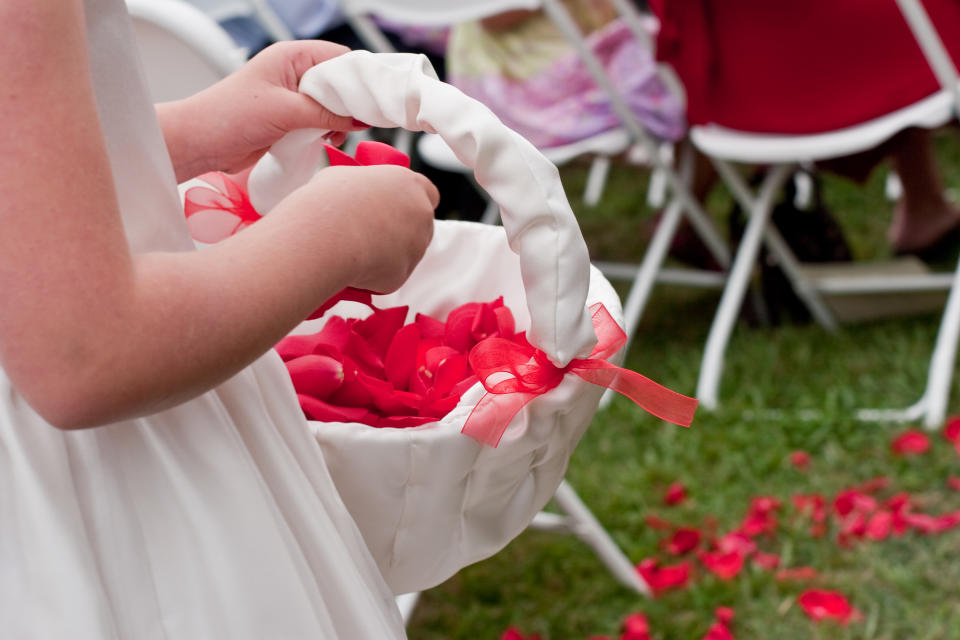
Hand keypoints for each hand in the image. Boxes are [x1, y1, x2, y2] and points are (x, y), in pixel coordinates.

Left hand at [159, 41, 368, 180]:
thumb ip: (327, 113)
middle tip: (358, 122)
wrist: (200, 143)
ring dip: (339, 121)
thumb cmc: (229, 116)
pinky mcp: (289, 118)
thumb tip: (362, 118)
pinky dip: (328, 131)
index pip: (339, 58)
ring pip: (332, 105)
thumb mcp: (286, 112)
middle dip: (351, 103)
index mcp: (291, 56)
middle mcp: (293, 73)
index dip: (359, 78)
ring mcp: (291, 96)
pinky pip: (320, 121)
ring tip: (335, 135)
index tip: (375, 99)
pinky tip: (325, 141)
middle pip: (339, 83)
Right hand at [277, 164, 439, 293]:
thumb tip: (359, 196)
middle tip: (371, 234)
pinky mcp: (403, 274)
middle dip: (401, 232)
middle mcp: (421, 214)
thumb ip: (366, 188)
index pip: (429, 194)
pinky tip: (352, 266)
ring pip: (405, 253)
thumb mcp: (345, 178)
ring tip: (353, 249)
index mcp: (410, 185)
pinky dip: (374, 275)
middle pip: (420, 226)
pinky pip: (389, 276)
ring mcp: (416, 246)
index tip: (397, 209)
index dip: (412, 202)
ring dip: (387, 254)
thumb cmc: (329, 200)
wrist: (324, 235)